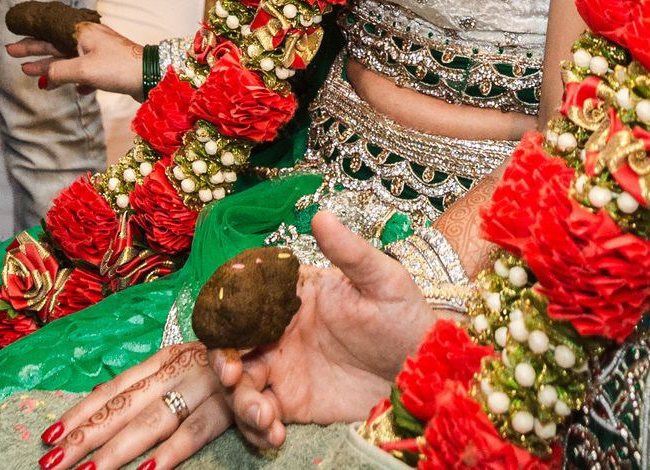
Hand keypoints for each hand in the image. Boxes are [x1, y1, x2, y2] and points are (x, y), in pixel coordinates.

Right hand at [8, 20, 144, 96]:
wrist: (150, 75)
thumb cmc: (117, 67)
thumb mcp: (83, 69)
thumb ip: (59, 72)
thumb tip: (42, 77)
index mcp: (81, 33)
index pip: (48, 34)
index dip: (29, 39)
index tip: (12, 41)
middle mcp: (88, 40)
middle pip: (55, 45)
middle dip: (33, 51)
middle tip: (10, 53)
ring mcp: (98, 53)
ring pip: (68, 60)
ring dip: (49, 68)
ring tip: (29, 73)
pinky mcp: (108, 68)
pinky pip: (85, 73)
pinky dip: (77, 81)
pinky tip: (76, 90)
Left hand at [40, 345, 228, 469]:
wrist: (291, 334)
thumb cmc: (240, 359)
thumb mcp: (195, 369)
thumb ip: (161, 388)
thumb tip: (107, 417)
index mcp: (166, 359)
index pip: (113, 389)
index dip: (80, 413)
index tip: (47, 437)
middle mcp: (180, 367)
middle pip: (123, 408)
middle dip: (84, 438)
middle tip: (51, 465)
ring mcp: (205, 383)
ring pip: (152, 422)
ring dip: (118, 451)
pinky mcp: (233, 402)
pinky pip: (198, 430)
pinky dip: (173, 453)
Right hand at [209, 209, 434, 448]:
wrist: (426, 373)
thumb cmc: (406, 318)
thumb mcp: (383, 281)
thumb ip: (350, 252)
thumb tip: (320, 213)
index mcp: (294, 296)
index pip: (245, 298)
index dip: (226, 313)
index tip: (225, 329)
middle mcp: (280, 331)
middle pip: (232, 345)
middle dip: (223, 363)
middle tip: (233, 378)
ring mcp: (284, 368)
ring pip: (241, 384)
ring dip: (241, 402)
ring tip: (265, 417)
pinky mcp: (294, 403)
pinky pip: (260, 416)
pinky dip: (256, 427)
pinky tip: (274, 434)